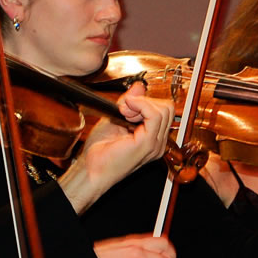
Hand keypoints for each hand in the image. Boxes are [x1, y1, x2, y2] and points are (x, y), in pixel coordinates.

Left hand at [59, 82, 174, 212]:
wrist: (91, 170)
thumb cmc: (99, 151)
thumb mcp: (115, 118)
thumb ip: (128, 103)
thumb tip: (139, 87)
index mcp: (152, 138)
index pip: (164, 110)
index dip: (145, 103)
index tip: (126, 108)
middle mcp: (158, 142)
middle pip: (167, 107)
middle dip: (145, 102)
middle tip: (125, 112)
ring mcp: (155, 144)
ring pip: (164, 109)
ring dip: (141, 105)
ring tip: (124, 116)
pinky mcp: (148, 144)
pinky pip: (155, 115)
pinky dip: (141, 106)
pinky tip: (126, 113)